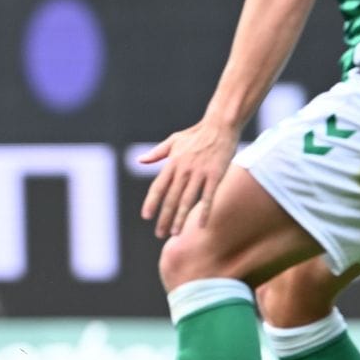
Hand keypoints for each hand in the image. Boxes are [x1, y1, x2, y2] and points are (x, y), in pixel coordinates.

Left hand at [139, 120, 241, 238]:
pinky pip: (208, 197)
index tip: (146, 216)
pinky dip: (204, 212)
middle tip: (159, 234)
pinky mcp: (215, 176)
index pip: (158, 187)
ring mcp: (200, 173)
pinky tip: (201, 225)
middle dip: (164, 218)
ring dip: (180, 218)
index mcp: (172, 163)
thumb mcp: (173, 141)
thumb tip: (139, 161)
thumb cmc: (196, 134)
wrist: (220, 126)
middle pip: (171, 198)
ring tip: (175, 233)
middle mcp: (183, 170)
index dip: (151, 202)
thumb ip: (157, 153)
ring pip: (187, 201)